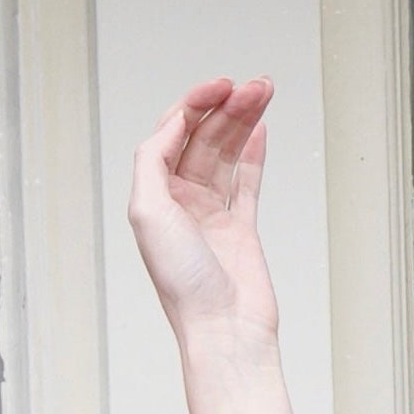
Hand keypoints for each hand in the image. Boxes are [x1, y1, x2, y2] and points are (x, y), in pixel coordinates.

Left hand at [129, 75, 277, 342]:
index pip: (172, 134)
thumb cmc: (183, 283)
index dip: (195, 104)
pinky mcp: (240, 227)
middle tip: (253, 86)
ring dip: (243, 121)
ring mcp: (211, 213)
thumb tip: (174, 123)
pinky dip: (253, 152)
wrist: (224, 327)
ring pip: (226, 153)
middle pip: (202, 138)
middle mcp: (180, 202)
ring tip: (264, 92)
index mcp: (153, 196)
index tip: (221, 86)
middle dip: (226, 107)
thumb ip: (153, 160)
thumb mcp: (148, 212)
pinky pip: (246, 180)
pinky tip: (260, 127)